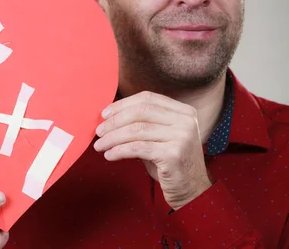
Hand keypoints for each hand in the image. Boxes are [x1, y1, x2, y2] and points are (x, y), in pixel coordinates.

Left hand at [93, 91, 211, 209]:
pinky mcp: (174, 154)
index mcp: (184, 111)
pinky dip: (119, 150)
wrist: (192, 192)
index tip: (104, 114)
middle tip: (98, 131)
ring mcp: (182, 136)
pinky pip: (137, 148)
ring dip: (112, 138)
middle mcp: (186, 121)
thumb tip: (108, 115)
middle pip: (140, 111)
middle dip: (114, 121)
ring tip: (99, 145)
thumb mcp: (158, 137)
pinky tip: (109, 155)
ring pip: (136, 130)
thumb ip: (141, 123)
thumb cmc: (169, 163)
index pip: (147, 98)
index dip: (122, 104)